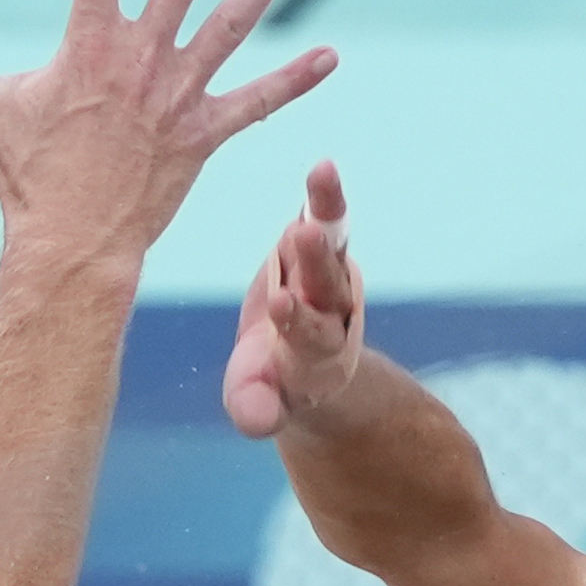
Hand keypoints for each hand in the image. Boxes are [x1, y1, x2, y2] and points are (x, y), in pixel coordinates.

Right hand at [223, 158, 362, 439]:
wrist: (303, 358)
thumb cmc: (273, 385)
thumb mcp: (258, 404)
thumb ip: (255, 409)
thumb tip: (254, 420)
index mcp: (312, 354)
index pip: (307, 336)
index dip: (296, 320)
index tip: (282, 303)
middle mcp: (328, 312)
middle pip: (325, 285)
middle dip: (314, 261)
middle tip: (301, 234)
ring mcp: (326, 277)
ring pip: (331, 243)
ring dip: (326, 209)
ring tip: (323, 173)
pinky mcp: (321, 250)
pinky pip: (327, 219)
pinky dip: (324, 196)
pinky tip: (323, 165)